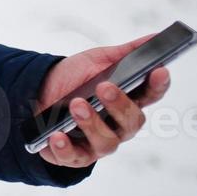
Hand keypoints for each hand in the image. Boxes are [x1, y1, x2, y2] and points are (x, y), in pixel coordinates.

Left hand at [33, 33, 171, 169]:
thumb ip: (126, 52)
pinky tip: (57, 136)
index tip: (159, 70)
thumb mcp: (98, 60)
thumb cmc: (74, 79)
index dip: (158, 84)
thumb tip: (155, 37)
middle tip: (103, 87)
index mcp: (129, 100)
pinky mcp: (75, 155)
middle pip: (132, 122)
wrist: (37, 93)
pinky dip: (65, 148)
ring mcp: (98, 142)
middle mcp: (119, 125)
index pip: (152, 94)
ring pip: (107, 142)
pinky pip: (74, 158)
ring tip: (76, 105)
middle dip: (119, 104)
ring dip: (92, 124)